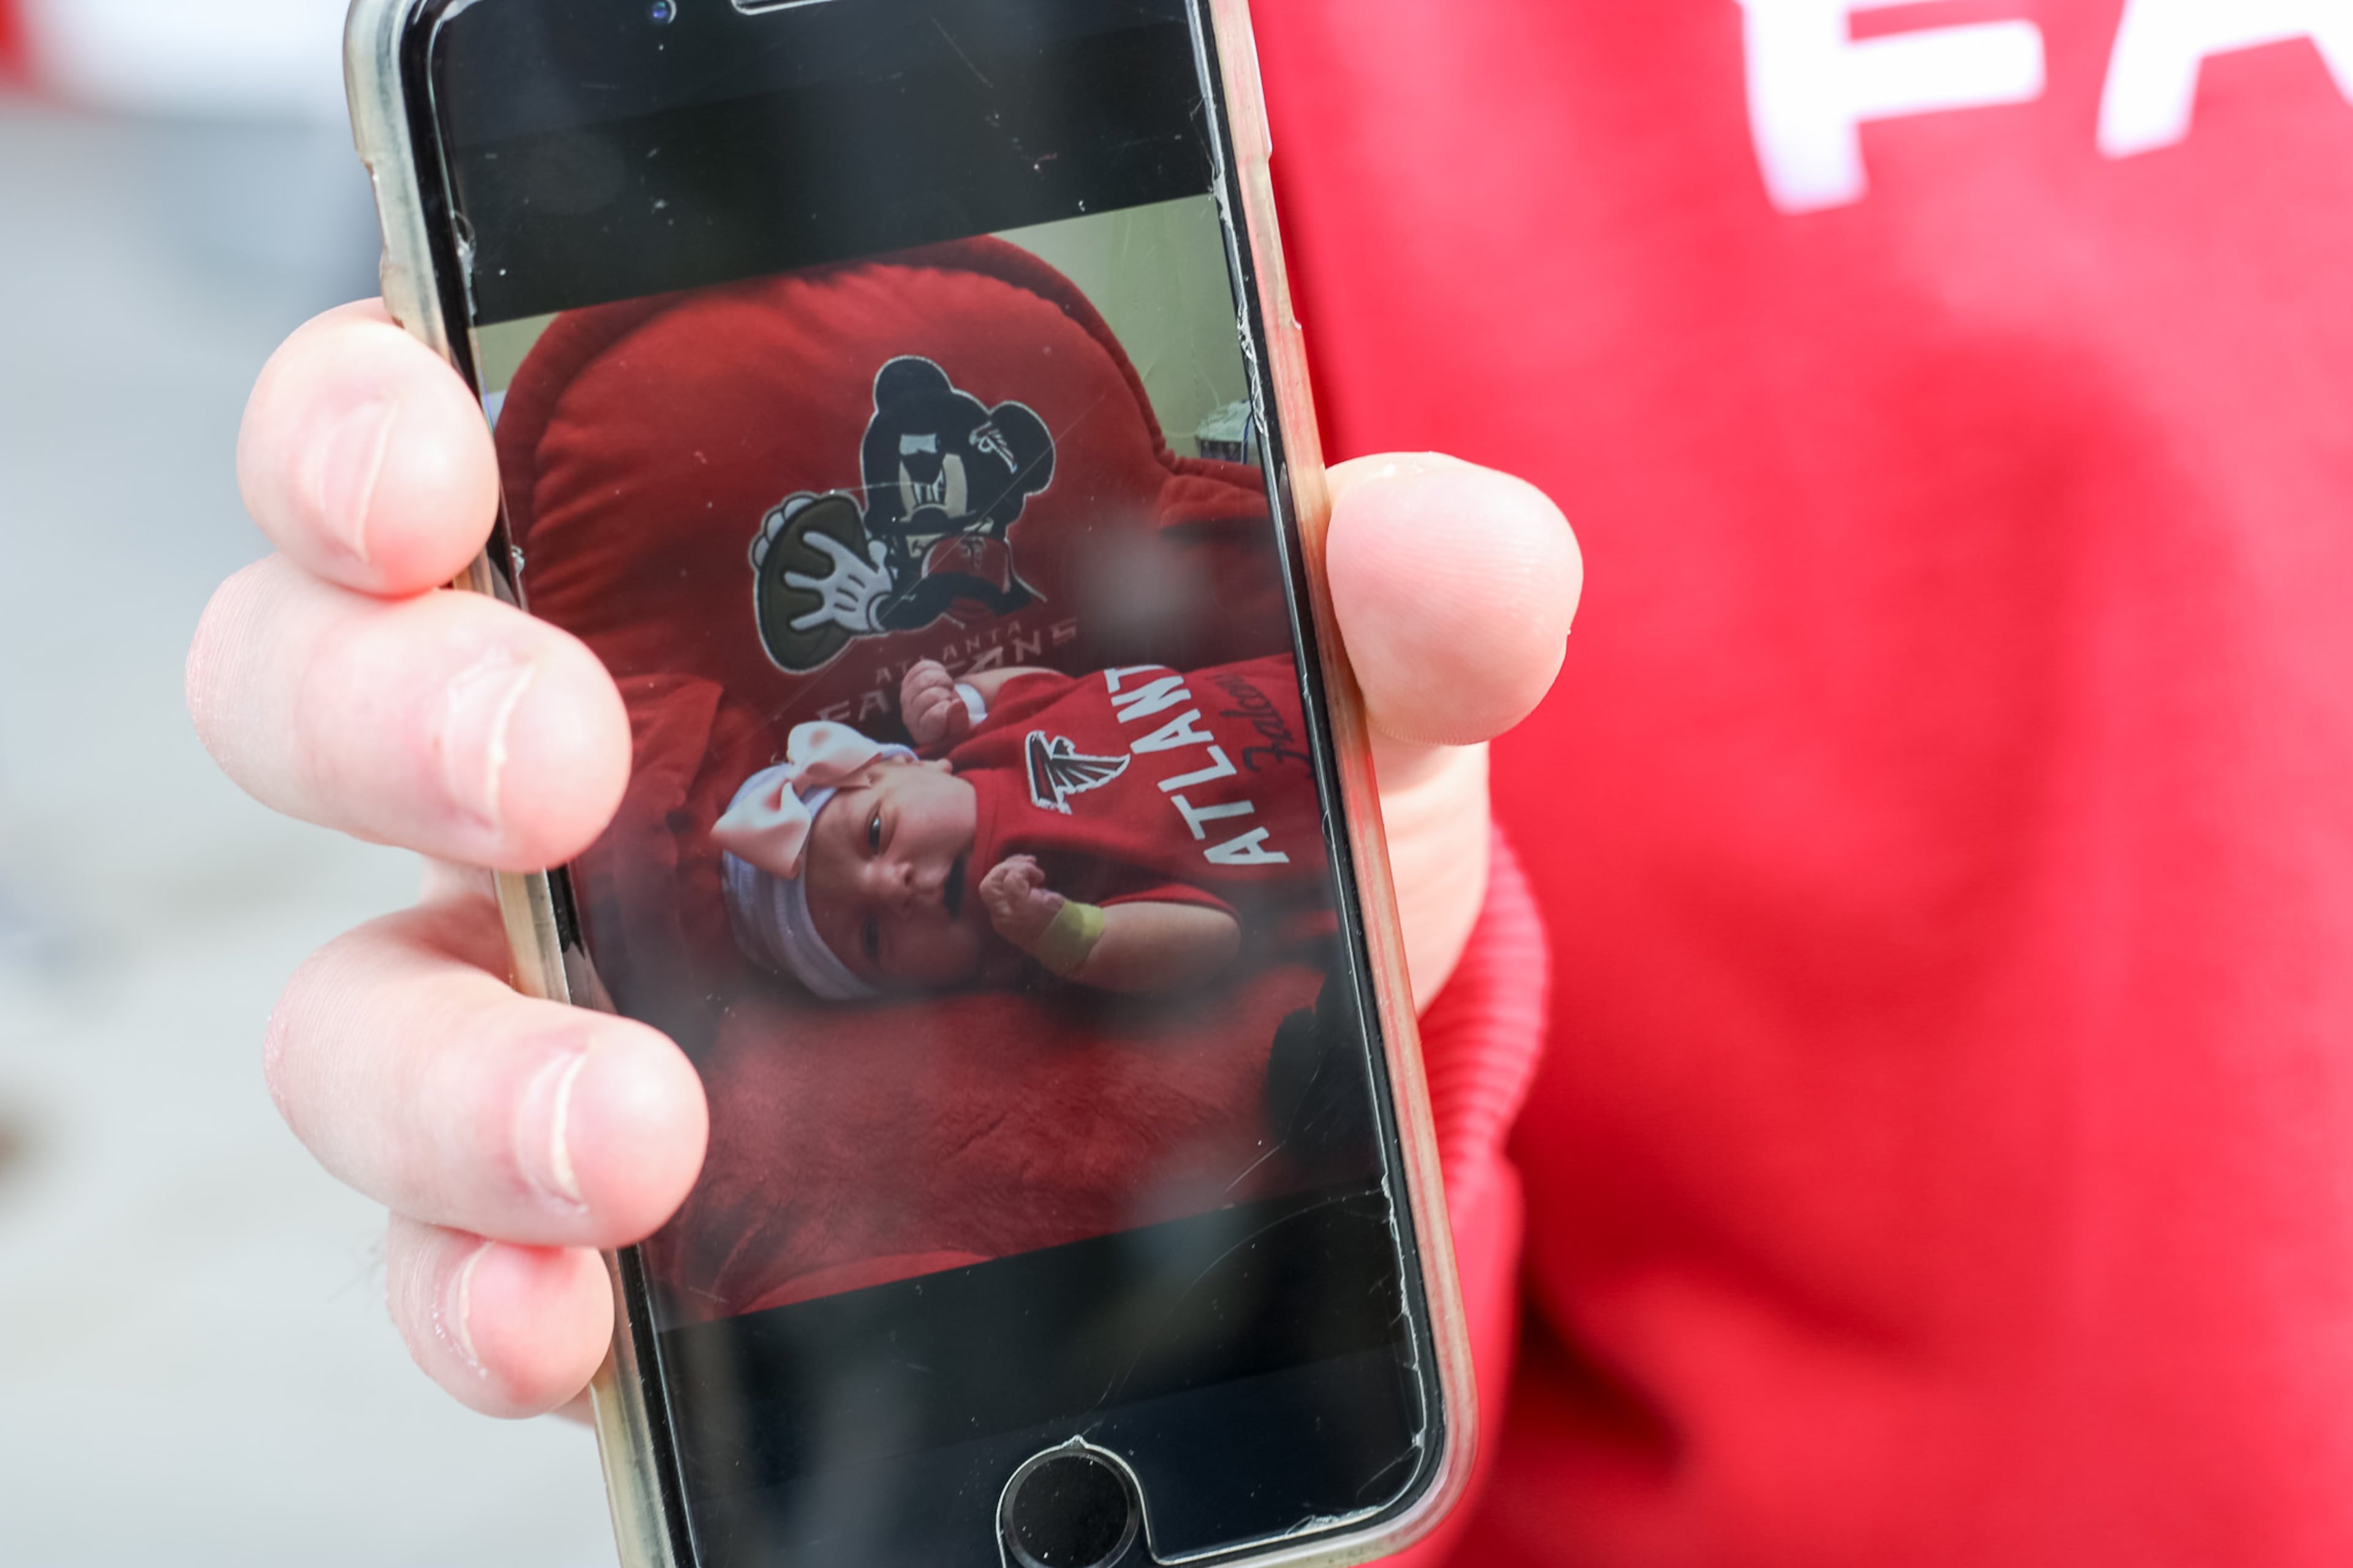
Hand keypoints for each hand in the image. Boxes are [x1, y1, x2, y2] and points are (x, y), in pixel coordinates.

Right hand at [192, 301, 1578, 1418]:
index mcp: (683, 589)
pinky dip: (480, 1289)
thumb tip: (1458, 548)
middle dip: (389, 713)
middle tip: (551, 765)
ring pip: (358, 1006)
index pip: (427, 450)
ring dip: (454, 1072)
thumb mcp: (1332, 702)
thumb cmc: (1227, 821)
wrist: (1254, 1082)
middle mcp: (566, 776)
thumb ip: (1394, 607)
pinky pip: (449, 1251)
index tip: (432, 465)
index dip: (357, 432)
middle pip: (315, 694)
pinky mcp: (592, 1208)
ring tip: (632, 1130)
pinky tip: (573, 1315)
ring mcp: (555, 999)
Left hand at [900, 659, 971, 746]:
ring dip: (943, 681)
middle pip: (930, 695)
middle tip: (951, 700)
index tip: (954, 710)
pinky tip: (941, 682)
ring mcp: (906, 697)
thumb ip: (959, 720)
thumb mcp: (962, 728)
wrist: (948, 714)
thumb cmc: (955, 725)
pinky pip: (924, 667)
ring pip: (926, 678)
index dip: (949, 709)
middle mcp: (909, 716)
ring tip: (948, 690)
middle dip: (947, 694)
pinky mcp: (908, 680)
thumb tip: (957, 704)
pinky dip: (938, 670)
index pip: (935, 716)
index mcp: (923, 733)